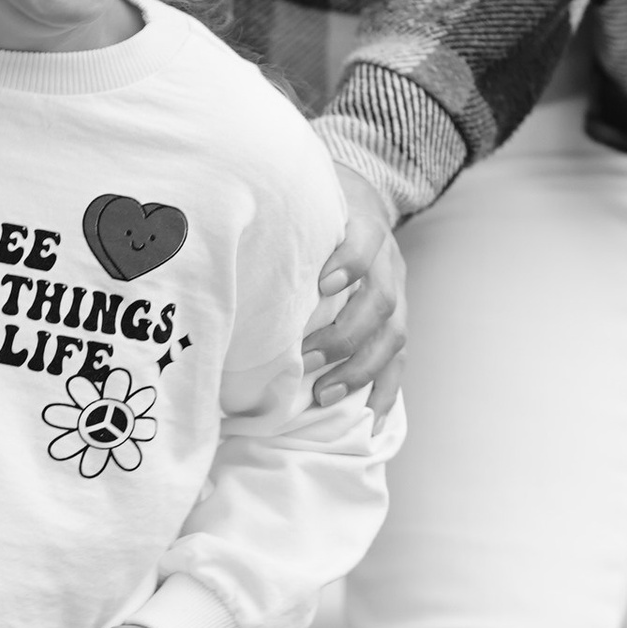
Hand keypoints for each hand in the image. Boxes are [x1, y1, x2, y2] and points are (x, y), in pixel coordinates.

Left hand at [303, 164, 405, 415]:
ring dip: (359, 370)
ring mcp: (399, 295)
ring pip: (394, 336)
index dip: (351, 264)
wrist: (362, 208)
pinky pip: (400, 361)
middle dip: (343, 336)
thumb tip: (227, 259)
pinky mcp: (398, 322)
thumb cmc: (318, 218)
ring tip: (323, 395)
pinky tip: (368, 418)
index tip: (323, 285)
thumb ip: (285, 232)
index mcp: (366, 229)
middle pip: (380, 301)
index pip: (366, 242)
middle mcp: (388, 264)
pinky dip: (384, 391)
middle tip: (305, 360)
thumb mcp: (305, 211)